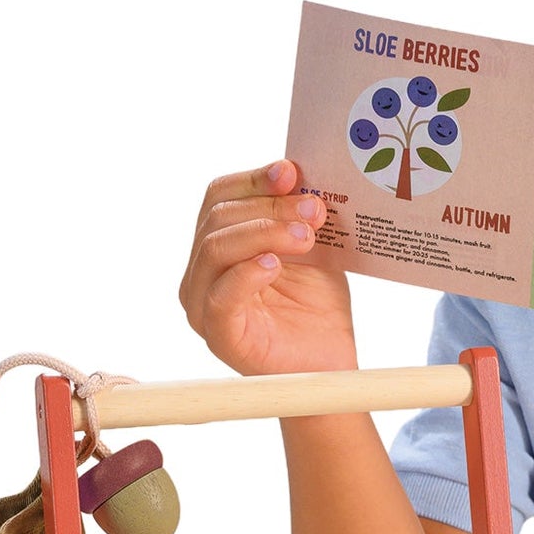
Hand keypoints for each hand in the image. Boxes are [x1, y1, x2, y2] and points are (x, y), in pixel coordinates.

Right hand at [179, 160, 357, 375]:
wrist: (331, 362)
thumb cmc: (316, 306)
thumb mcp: (312, 246)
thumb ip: (299, 214)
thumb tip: (297, 173)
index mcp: (219, 244)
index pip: (220, 196)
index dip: (254, 178)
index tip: (291, 171)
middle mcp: (202, 271)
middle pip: (218, 217)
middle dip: (269, 206)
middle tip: (313, 209)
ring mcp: (203, 304)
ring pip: (215, 248)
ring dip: (264, 232)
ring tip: (305, 236)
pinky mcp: (219, 335)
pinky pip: (219, 296)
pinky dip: (246, 273)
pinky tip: (274, 264)